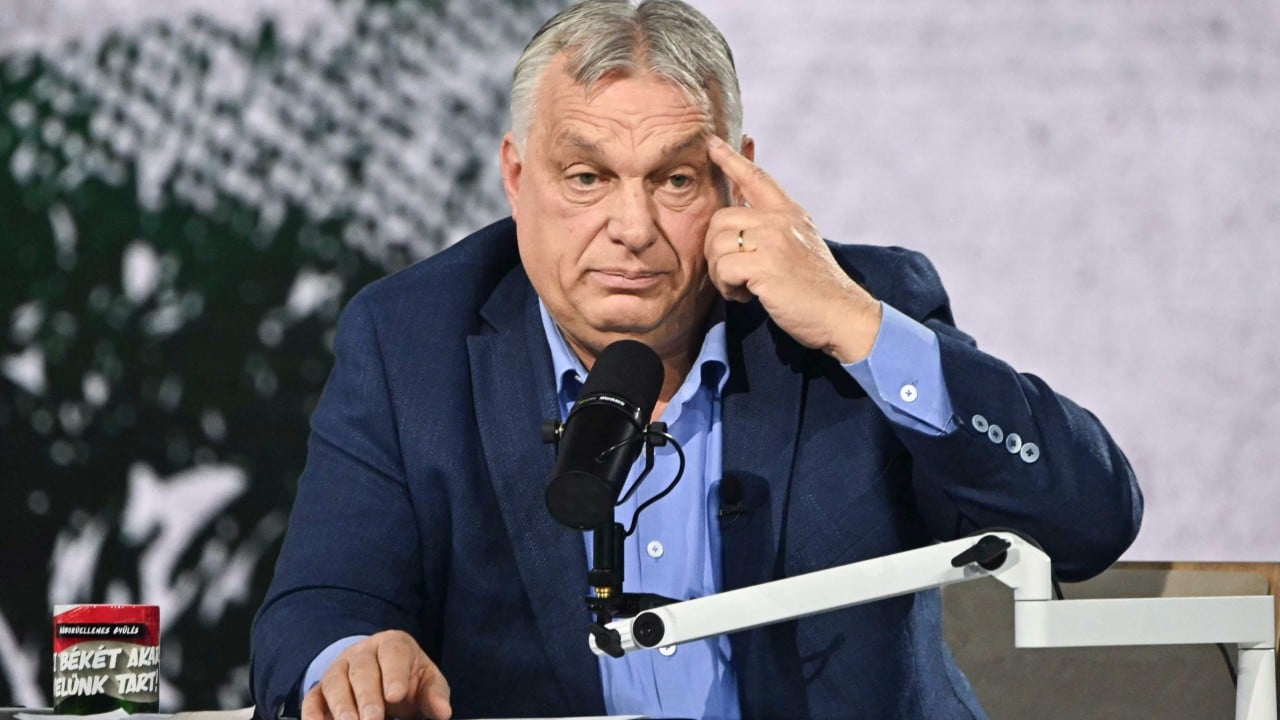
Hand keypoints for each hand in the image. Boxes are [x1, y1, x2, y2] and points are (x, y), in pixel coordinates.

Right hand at [301, 630, 451, 719]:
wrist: (383, 675)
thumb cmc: (408, 678)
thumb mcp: (427, 682)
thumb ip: (434, 695)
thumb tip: (443, 712)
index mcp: (392, 644)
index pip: (392, 653)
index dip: (393, 674)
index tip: (396, 696)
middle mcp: (362, 652)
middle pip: (361, 670)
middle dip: (367, 697)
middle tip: (373, 719)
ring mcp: (338, 669)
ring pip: (335, 683)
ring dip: (341, 706)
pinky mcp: (320, 689)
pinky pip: (312, 699)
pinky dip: (312, 713)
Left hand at [705, 135, 881, 362]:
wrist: (842, 314)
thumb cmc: (816, 288)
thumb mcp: (800, 243)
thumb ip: (774, 226)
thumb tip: (744, 213)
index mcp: (790, 212)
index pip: (755, 177)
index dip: (731, 158)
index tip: (712, 143)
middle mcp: (781, 220)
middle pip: (720, 218)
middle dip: (715, 249)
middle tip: (733, 273)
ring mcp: (774, 241)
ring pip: (717, 245)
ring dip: (720, 273)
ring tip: (742, 288)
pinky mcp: (765, 266)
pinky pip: (723, 268)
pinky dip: (727, 288)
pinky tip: (746, 296)